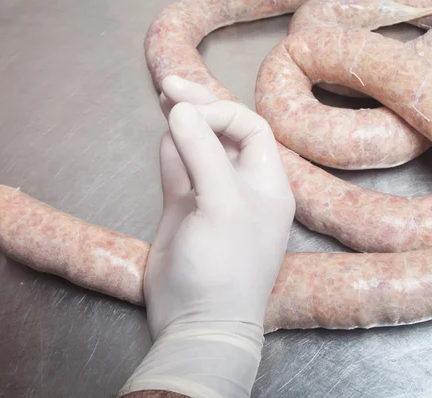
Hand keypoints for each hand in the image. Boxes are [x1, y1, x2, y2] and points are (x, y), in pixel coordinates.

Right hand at [120, 77, 294, 397]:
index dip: (220, 112)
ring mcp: (210, 199)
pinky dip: (171, 153)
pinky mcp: (182, 211)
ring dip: (183, 126)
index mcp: (267, 184)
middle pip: (223, 135)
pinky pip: (178, 172)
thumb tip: (180, 110)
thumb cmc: (224, 267)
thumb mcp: (222, 205)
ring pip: (197, 150)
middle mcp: (241, 187)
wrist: (196, 322)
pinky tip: (164, 134)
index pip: (250, 129)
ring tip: (165, 97)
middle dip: (199, 109)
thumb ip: (202, 154)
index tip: (185, 107)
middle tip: (169, 86)